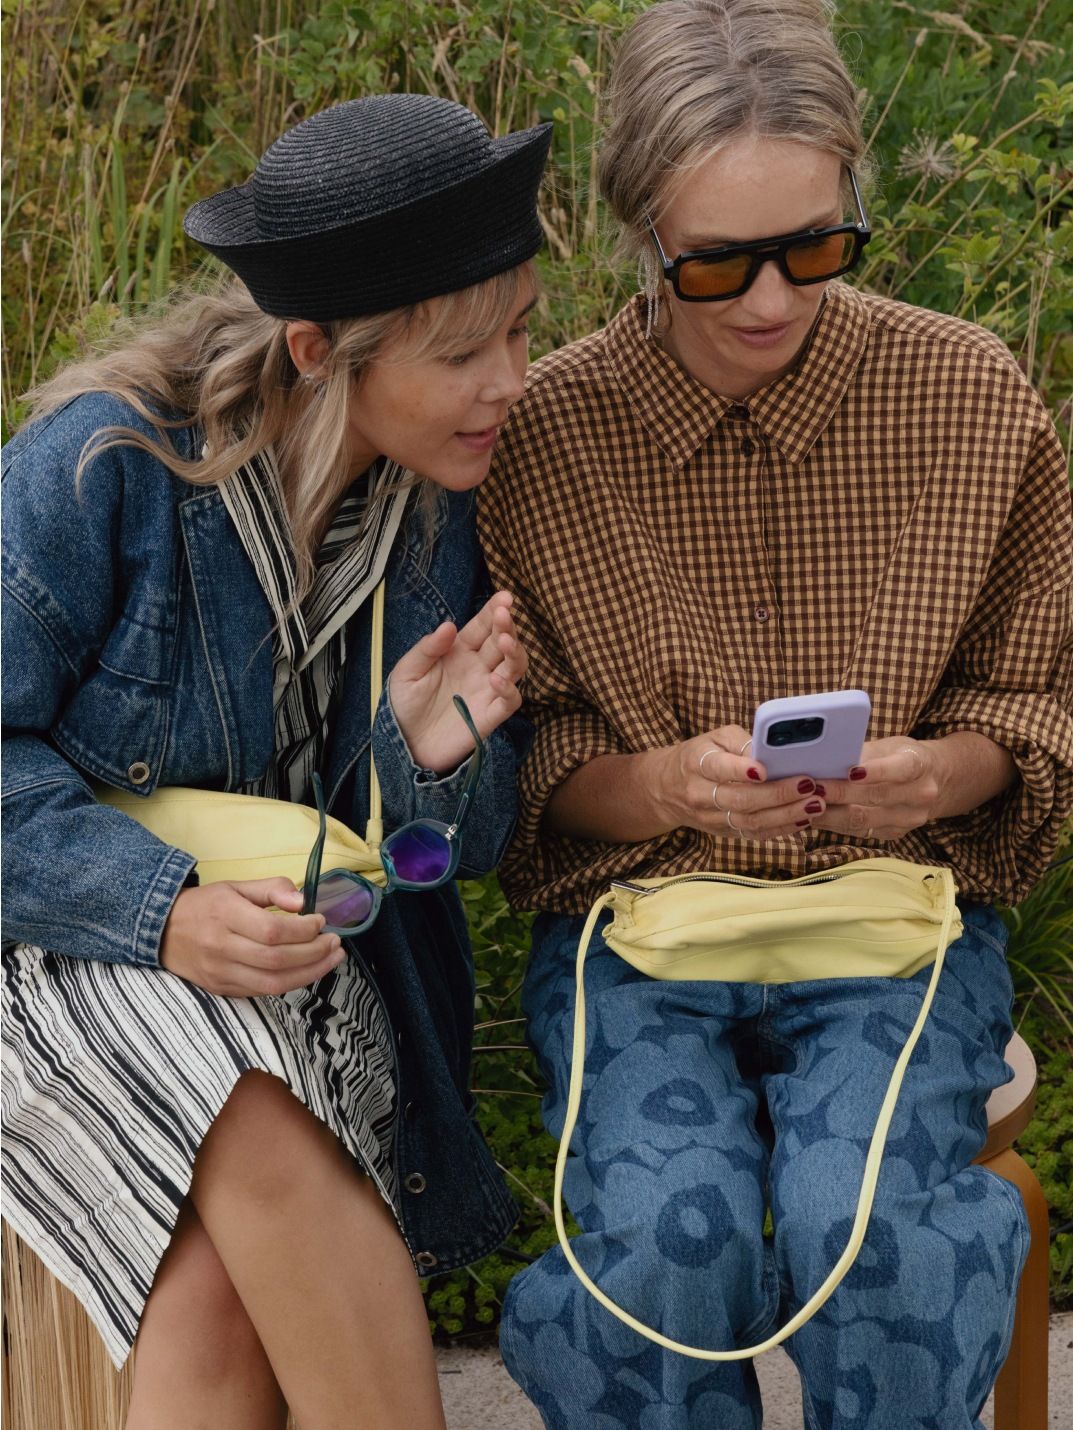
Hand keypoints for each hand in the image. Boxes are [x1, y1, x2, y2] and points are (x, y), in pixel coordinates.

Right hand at [160, 879, 344, 996]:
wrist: (162, 930)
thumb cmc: (206, 905)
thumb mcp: (236, 886)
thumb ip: (271, 888)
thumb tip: (303, 901)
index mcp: (225, 915)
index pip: (271, 931)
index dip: (303, 930)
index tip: (320, 921)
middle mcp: (221, 947)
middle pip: (276, 960)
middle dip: (314, 953)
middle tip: (335, 943)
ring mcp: (220, 972)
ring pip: (272, 983)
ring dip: (309, 974)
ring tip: (331, 960)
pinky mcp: (221, 989)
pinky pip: (262, 992)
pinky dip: (289, 983)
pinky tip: (307, 971)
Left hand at [388, 590, 526, 771]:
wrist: (404, 744)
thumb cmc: (404, 704)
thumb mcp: (406, 672)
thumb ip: (427, 649)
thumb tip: (449, 626)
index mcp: (459, 651)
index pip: (482, 626)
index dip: (495, 611)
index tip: (504, 597)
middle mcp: (478, 667)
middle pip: (502, 641)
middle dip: (507, 626)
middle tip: (505, 615)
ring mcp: (487, 690)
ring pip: (515, 666)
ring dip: (515, 652)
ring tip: (506, 642)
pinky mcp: (491, 715)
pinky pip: (510, 699)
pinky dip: (509, 688)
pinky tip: (496, 679)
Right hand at [654, 725, 828, 840]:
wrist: (668, 788)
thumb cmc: (700, 756)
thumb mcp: (714, 738)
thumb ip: (741, 741)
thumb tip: (773, 750)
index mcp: (697, 764)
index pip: (718, 767)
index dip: (741, 770)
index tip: (765, 769)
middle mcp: (701, 794)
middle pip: (741, 799)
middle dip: (778, 794)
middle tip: (809, 785)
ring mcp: (712, 818)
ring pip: (750, 821)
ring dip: (786, 815)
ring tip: (815, 804)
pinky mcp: (724, 832)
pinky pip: (754, 834)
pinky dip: (781, 828)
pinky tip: (803, 819)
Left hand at [812, 737, 940, 841]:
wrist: (935, 781)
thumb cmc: (902, 757)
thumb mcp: (889, 746)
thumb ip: (862, 753)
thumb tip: (825, 759)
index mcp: (920, 765)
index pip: (900, 769)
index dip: (876, 771)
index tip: (850, 771)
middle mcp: (920, 794)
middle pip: (876, 797)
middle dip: (840, 793)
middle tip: (812, 788)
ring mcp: (910, 818)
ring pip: (865, 819)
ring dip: (832, 814)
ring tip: (806, 805)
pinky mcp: (896, 834)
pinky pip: (860, 831)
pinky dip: (835, 825)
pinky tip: (815, 818)